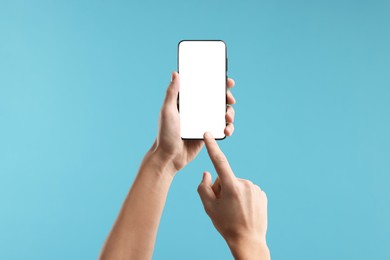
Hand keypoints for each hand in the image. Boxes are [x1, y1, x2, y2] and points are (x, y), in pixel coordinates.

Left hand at [151, 72, 235, 173]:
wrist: (169, 157)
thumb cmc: (164, 134)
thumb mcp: (167, 111)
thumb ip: (171, 93)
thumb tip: (175, 73)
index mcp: (188, 102)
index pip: (204, 88)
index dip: (217, 83)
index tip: (227, 81)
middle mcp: (197, 111)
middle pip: (217, 100)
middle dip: (227, 98)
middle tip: (230, 99)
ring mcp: (203, 122)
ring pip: (222, 114)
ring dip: (230, 113)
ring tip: (228, 118)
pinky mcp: (208, 134)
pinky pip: (222, 128)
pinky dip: (228, 128)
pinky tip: (227, 130)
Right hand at [197, 132, 269, 259]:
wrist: (248, 241)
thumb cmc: (226, 224)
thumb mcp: (209, 207)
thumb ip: (204, 187)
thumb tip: (207, 173)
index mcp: (231, 186)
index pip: (219, 162)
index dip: (212, 147)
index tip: (208, 135)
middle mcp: (245, 184)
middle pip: (226, 179)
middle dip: (222, 189)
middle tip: (223, 207)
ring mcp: (255, 189)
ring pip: (237, 185)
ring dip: (233, 194)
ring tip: (234, 211)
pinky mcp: (262, 194)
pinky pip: (247, 191)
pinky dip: (243, 197)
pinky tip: (243, 210)